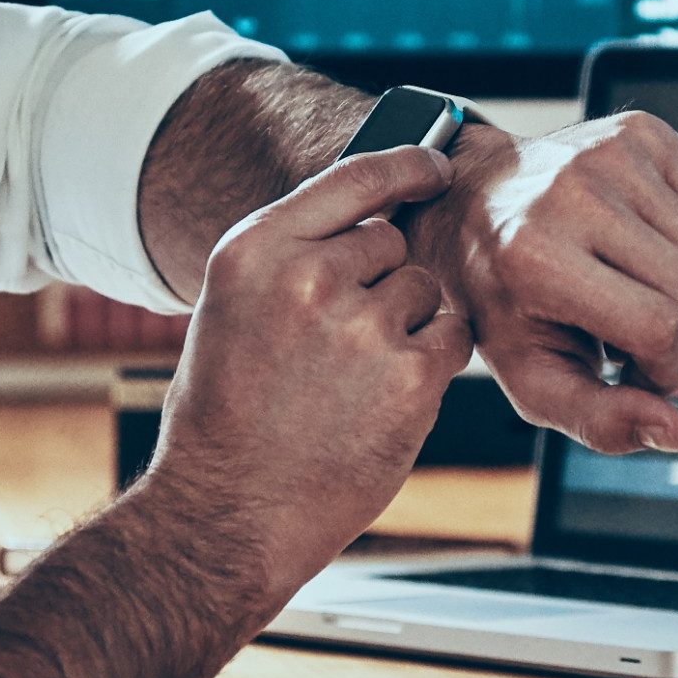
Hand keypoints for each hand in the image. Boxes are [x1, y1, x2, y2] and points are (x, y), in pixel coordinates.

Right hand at [141, 144, 474, 600]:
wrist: (226, 514)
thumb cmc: (224, 420)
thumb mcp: (231, 313)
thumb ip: (293, 261)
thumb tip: (376, 225)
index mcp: (254, 251)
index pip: (351, 179)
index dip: (405, 165)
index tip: (436, 164)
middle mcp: (308, 276)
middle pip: (392, 242)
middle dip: (381, 282)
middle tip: (341, 345)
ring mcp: (362, 325)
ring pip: (425, 291)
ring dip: (408, 326)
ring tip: (352, 382)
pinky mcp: (410, 376)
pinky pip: (453, 337)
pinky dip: (432, 363)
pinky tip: (383, 399)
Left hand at [415, 113, 677, 454]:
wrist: (473, 205)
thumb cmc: (501, 298)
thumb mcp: (529, 374)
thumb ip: (601, 421)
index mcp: (536, 256)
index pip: (659, 327)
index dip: (666, 369)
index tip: (639, 373)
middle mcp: (575, 192)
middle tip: (640, 338)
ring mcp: (611, 153)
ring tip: (639, 295)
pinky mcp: (642, 133)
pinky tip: (650, 257)